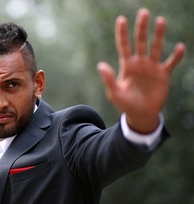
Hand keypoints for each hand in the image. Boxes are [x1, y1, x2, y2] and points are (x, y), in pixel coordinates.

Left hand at [98, 8, 184, 132]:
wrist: (141, 114)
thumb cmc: (125, 104)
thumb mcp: (115, 93)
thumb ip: (108, 79)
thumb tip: (100, 65)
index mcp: (127, 65)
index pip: (124, 46)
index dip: (122, 33)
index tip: (122, 19)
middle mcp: (139, 63)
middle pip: (140, 41)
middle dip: (141, 28)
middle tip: (143, 12)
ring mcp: (152, 67)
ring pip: (156, 47)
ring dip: (158, 35)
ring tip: (160, 21)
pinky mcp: (163, 75)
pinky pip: (171, 63)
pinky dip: (176, 56)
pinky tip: (179, 47)